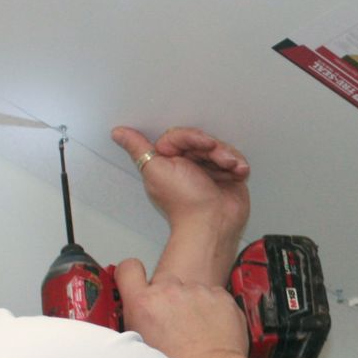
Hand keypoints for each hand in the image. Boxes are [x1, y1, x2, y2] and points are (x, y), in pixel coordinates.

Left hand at [112, 125, 250, 235]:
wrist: (213, 224)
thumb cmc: (185, 203)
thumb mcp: (155, 170)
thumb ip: (138, 148)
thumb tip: (118, 133)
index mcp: (169, 161)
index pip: (182, 136)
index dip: (195, 138)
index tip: (205, 144)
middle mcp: (187, 164)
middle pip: (203, 141)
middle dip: (215, 149)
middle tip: (220, 161)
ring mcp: (208, 170)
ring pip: (220, 149)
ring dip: (228, 157)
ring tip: (230, 169)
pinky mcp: (226, 176)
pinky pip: (234, 159)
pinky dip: (238, 164)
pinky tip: (238, 172)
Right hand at [116, 258, 285, 357]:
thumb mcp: (141, 349)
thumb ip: (137, 323)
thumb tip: (138, 317)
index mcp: (143, 303)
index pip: (128, 268)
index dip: (132, 274)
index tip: (138, 284)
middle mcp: (168, 290)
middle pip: (165, 280)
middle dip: (168, 295)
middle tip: (174, 320)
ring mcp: (197, 291)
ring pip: (191, 289)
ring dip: (192, 303)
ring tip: (197, 330)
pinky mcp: (221, 295)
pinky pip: (213, 296)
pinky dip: (213, 308)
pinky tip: (213, 329)